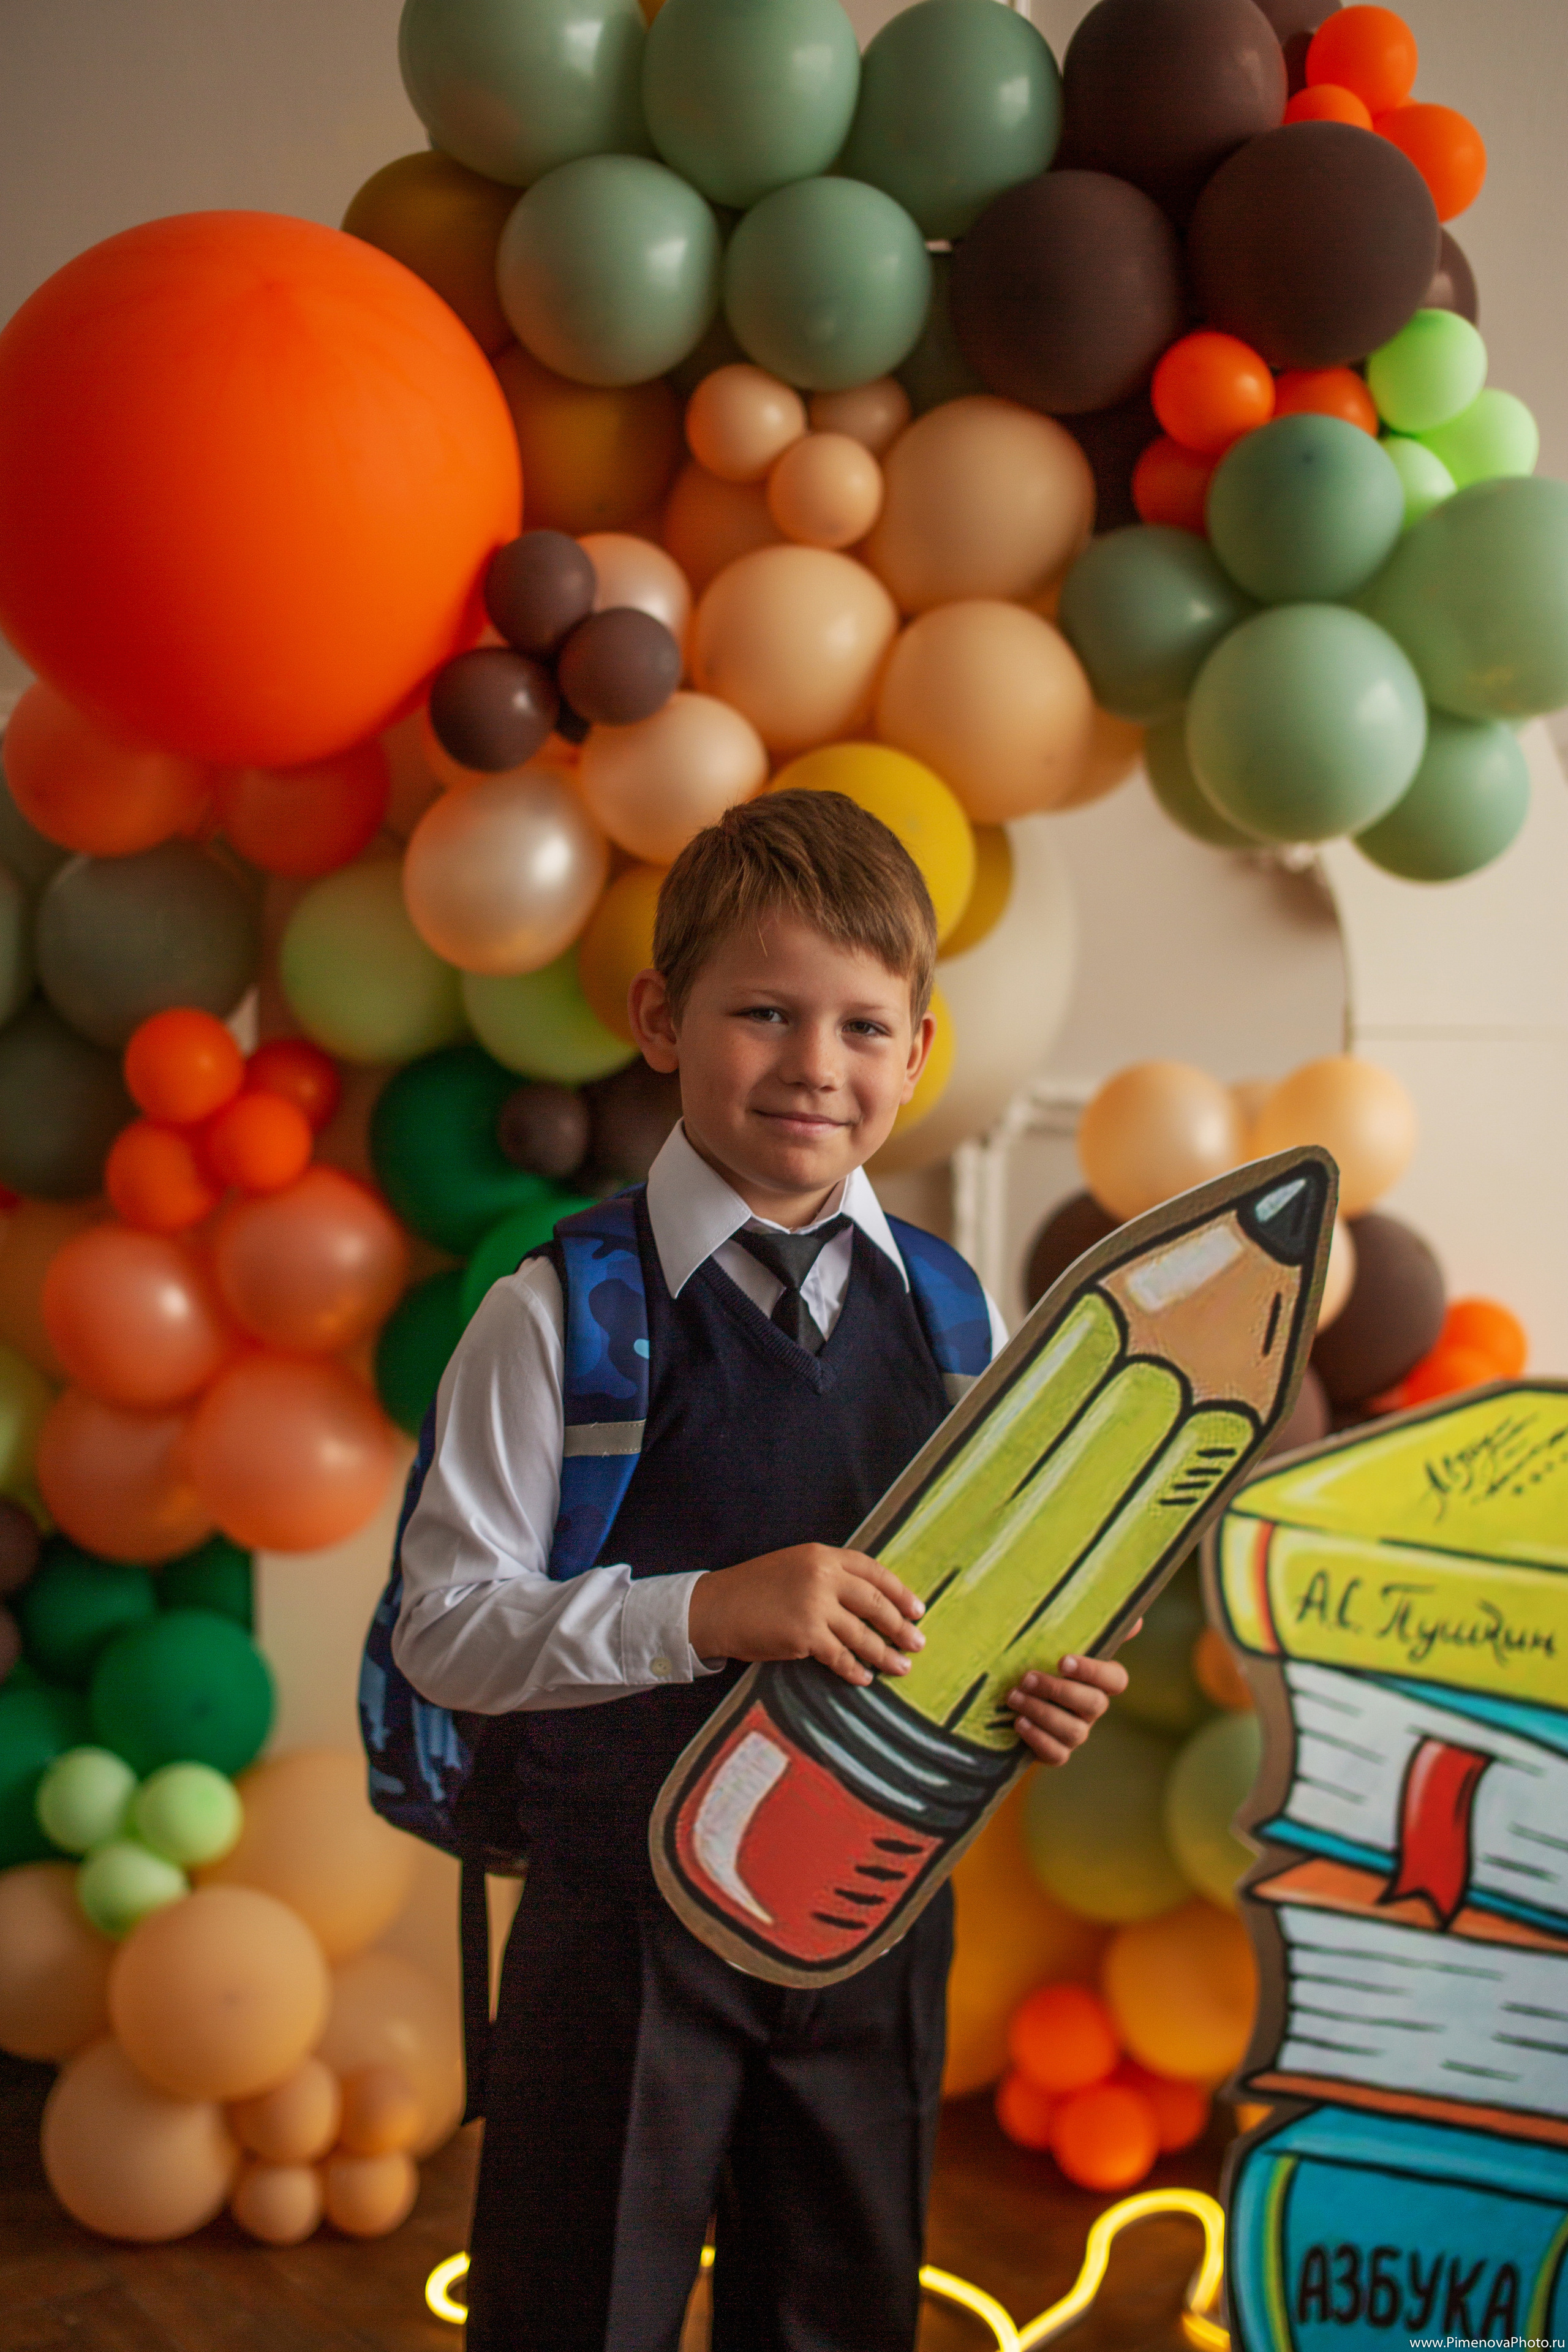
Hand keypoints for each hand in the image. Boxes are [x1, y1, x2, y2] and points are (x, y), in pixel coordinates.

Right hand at [686, 1545, 925, 1686]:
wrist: (716, 1608)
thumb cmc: (753, 1589)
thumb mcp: (793, 1567)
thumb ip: (828, 1575)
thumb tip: (868, 1600)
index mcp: (821, 1555)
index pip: (873, 1571)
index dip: (899, 1591)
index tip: (918, 1609)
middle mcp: (822, 1576)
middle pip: (875, 1603)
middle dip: (900, 1626)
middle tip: (918, 1643)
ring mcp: (814, 1606)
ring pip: (862, 1634)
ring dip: (885, 1654)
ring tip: (902, 1667)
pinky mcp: (805, 1635)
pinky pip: (840, 1656)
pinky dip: (855, 1669)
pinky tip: (864, 1678)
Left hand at [1004, 1629, 1139, 1766]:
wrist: (1014, 1692)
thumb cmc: (1042, 1659)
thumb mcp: (1062, 1640)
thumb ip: (1093, 1627)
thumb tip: (1137, 1620)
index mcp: (1100, 1682)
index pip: (1116, 1680)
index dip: (1093, 1672)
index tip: (1063, 1661)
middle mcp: (1092, 1709)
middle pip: (1094, 1705)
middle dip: (1059, 1691)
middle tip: (1027, 1678)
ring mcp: (1077, 1733)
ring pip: (1074, 1731)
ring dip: (1042, 1712)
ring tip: (1014, 1697)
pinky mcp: (1057, 1752)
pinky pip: (1057, 1755)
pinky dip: (1038, 1739)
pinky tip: (1020, 1722)